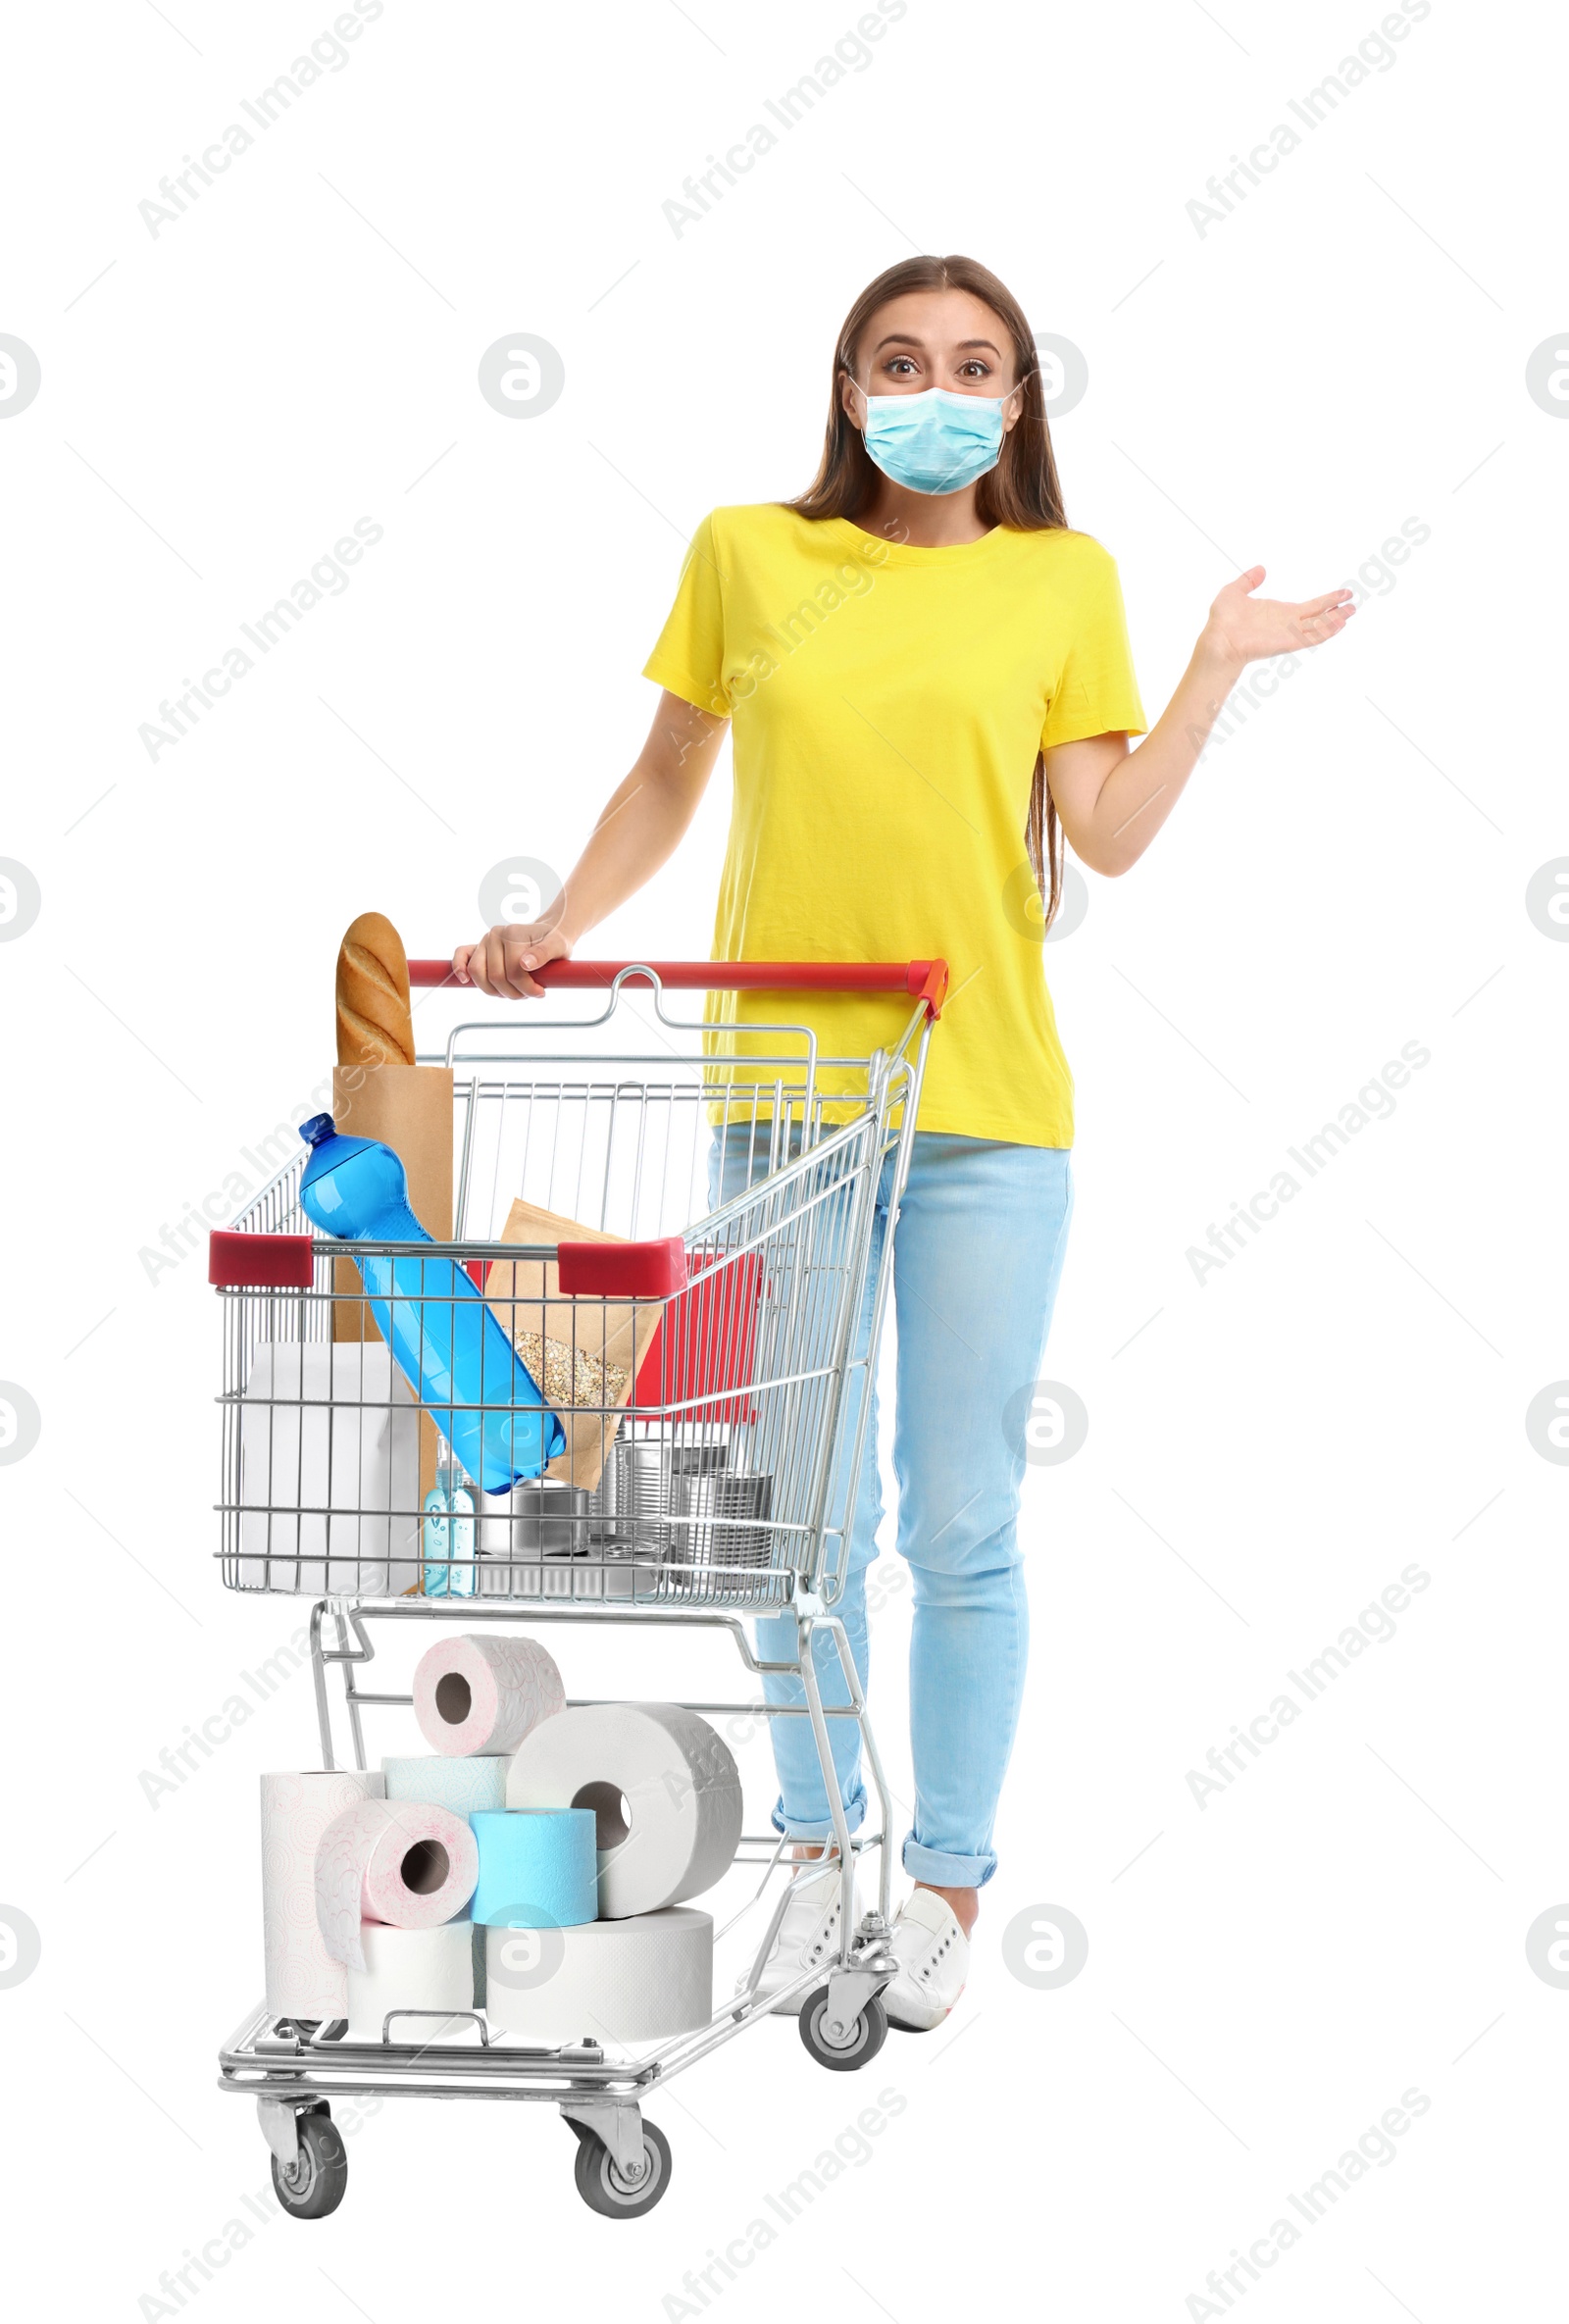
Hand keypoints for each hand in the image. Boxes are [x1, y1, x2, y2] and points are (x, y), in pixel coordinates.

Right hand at [451, 916, 575, 999]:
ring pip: (478, 974)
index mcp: (512, 933)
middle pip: (495, 976)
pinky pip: (461, 955)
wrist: (549, 933)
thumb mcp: (558, 946)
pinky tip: (464, 980)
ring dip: (494, 991)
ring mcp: (484, 941)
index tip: (541, 992)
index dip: (527, 988)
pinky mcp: (478, 947)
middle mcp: (494, 935)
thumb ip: (544, 953)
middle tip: (529, 993)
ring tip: (514, 992)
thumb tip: (525, 964)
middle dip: (512, 993)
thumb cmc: (554, 941)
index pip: (513, 971)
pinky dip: (459, 968)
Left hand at [1200, 566, 1354, 668]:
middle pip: (1320, 616)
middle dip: (1337, 609)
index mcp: (1281, 613)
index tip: (1344, 593)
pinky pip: (1312, 637)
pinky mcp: (1287, 642)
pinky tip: (1340, 623)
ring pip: (1320, 627)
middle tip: (1354, 602)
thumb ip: (1248, 581)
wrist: (1217, 639)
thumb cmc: (1222, 621)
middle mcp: (1289, 624)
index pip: (1311, 606)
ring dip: (1336, 620)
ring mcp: (1289, 633)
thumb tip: (1261, 569)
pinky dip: (1327, 631)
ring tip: (1352, 611)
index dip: (1328, 599)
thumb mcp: (1234, 592)